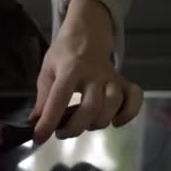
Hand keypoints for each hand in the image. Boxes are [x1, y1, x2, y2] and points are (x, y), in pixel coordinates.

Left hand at [29, 0, 142, 143]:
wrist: (88, 33)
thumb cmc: (64, 54)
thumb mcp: (47, 70)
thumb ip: (42, 97)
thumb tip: (35, 122)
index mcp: (70, 69)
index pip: (59, 99)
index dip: (49, 121)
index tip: (39, 137)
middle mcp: (93, 74)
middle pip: (90, 107)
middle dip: (74, 128)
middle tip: (62, 132)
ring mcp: (111, 78)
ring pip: (112, 106)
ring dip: (97, 123)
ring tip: (84, 124)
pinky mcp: (123, 82)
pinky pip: (135, 99)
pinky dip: (129, 114)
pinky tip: (116, 121)